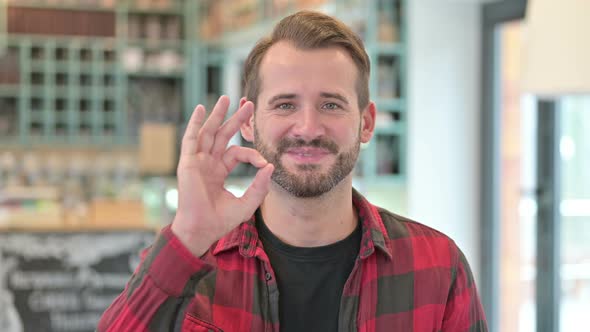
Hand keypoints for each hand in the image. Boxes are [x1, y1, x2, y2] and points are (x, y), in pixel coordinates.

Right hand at [171, 96, 273, 256]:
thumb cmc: (220, 221)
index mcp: (219, 171)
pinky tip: (201, 109)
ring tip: (227, 98)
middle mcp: (207, 163)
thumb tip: (271, 166)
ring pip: (208, 132)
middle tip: (249, 104)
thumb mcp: (247, 203)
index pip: (237, 153)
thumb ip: (260, 187)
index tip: (264, 162)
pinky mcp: (188, 163)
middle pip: (223, 135)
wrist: (202, 230)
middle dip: (236, 120)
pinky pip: (191, 139)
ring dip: (217, 115)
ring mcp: (197, 162)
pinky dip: (195, 124)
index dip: (252, 154)